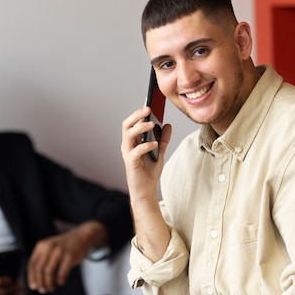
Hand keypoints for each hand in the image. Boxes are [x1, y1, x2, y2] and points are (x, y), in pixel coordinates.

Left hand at [27, 221, 105, 293]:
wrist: (82, 236)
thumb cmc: (65, 245)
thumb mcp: (50, 247)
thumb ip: (42, 259)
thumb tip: (35, 279)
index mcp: (42, 246)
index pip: (32, 264)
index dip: (31, 278)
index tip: (33, 286)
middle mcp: (49, 247)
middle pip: (39, 269)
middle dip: (40, 283)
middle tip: (43, 290)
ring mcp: (60, 251)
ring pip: (48, 272)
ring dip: (49, 284)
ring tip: (51, 288)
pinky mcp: (70, 256)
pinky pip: (61, 273)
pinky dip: (60, 281)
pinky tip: (60, 282)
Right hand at [121, 106, 172, 261]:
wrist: (146, 191)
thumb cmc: (149, 172)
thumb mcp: (159, 152)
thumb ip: (163, 139)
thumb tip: (167, 124)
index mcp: (132, 141)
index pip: (132, 122)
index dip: (138, 112)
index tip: (149, 103)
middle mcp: (127, 145)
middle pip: (127, 125)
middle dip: (137, 115)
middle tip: (149, 109)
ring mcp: (127, 154)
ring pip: (128, 135)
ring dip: (140, 128)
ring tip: (152, 124)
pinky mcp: (130, 163)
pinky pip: (135, 151)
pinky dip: (144, 146)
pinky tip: (154, 143)